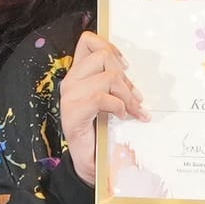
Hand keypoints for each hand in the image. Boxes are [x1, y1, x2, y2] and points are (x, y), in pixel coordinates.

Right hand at [54, 37, 146, 186]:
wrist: (89, 161)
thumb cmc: (100, 131)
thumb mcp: (109, 100)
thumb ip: (113, 83)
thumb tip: (130, 72)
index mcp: (79, 75)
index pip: (88, 41)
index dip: (109, 46)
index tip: (125, 66)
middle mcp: (71, 81)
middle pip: (102, 56)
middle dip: (124, 77)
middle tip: (135, 98)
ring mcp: (70, 96)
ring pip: (107, 77)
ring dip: (126, 95)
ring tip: (132, 111)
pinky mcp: (73, 112)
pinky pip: (102, 98)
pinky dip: (118, 107)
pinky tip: (121, 117)